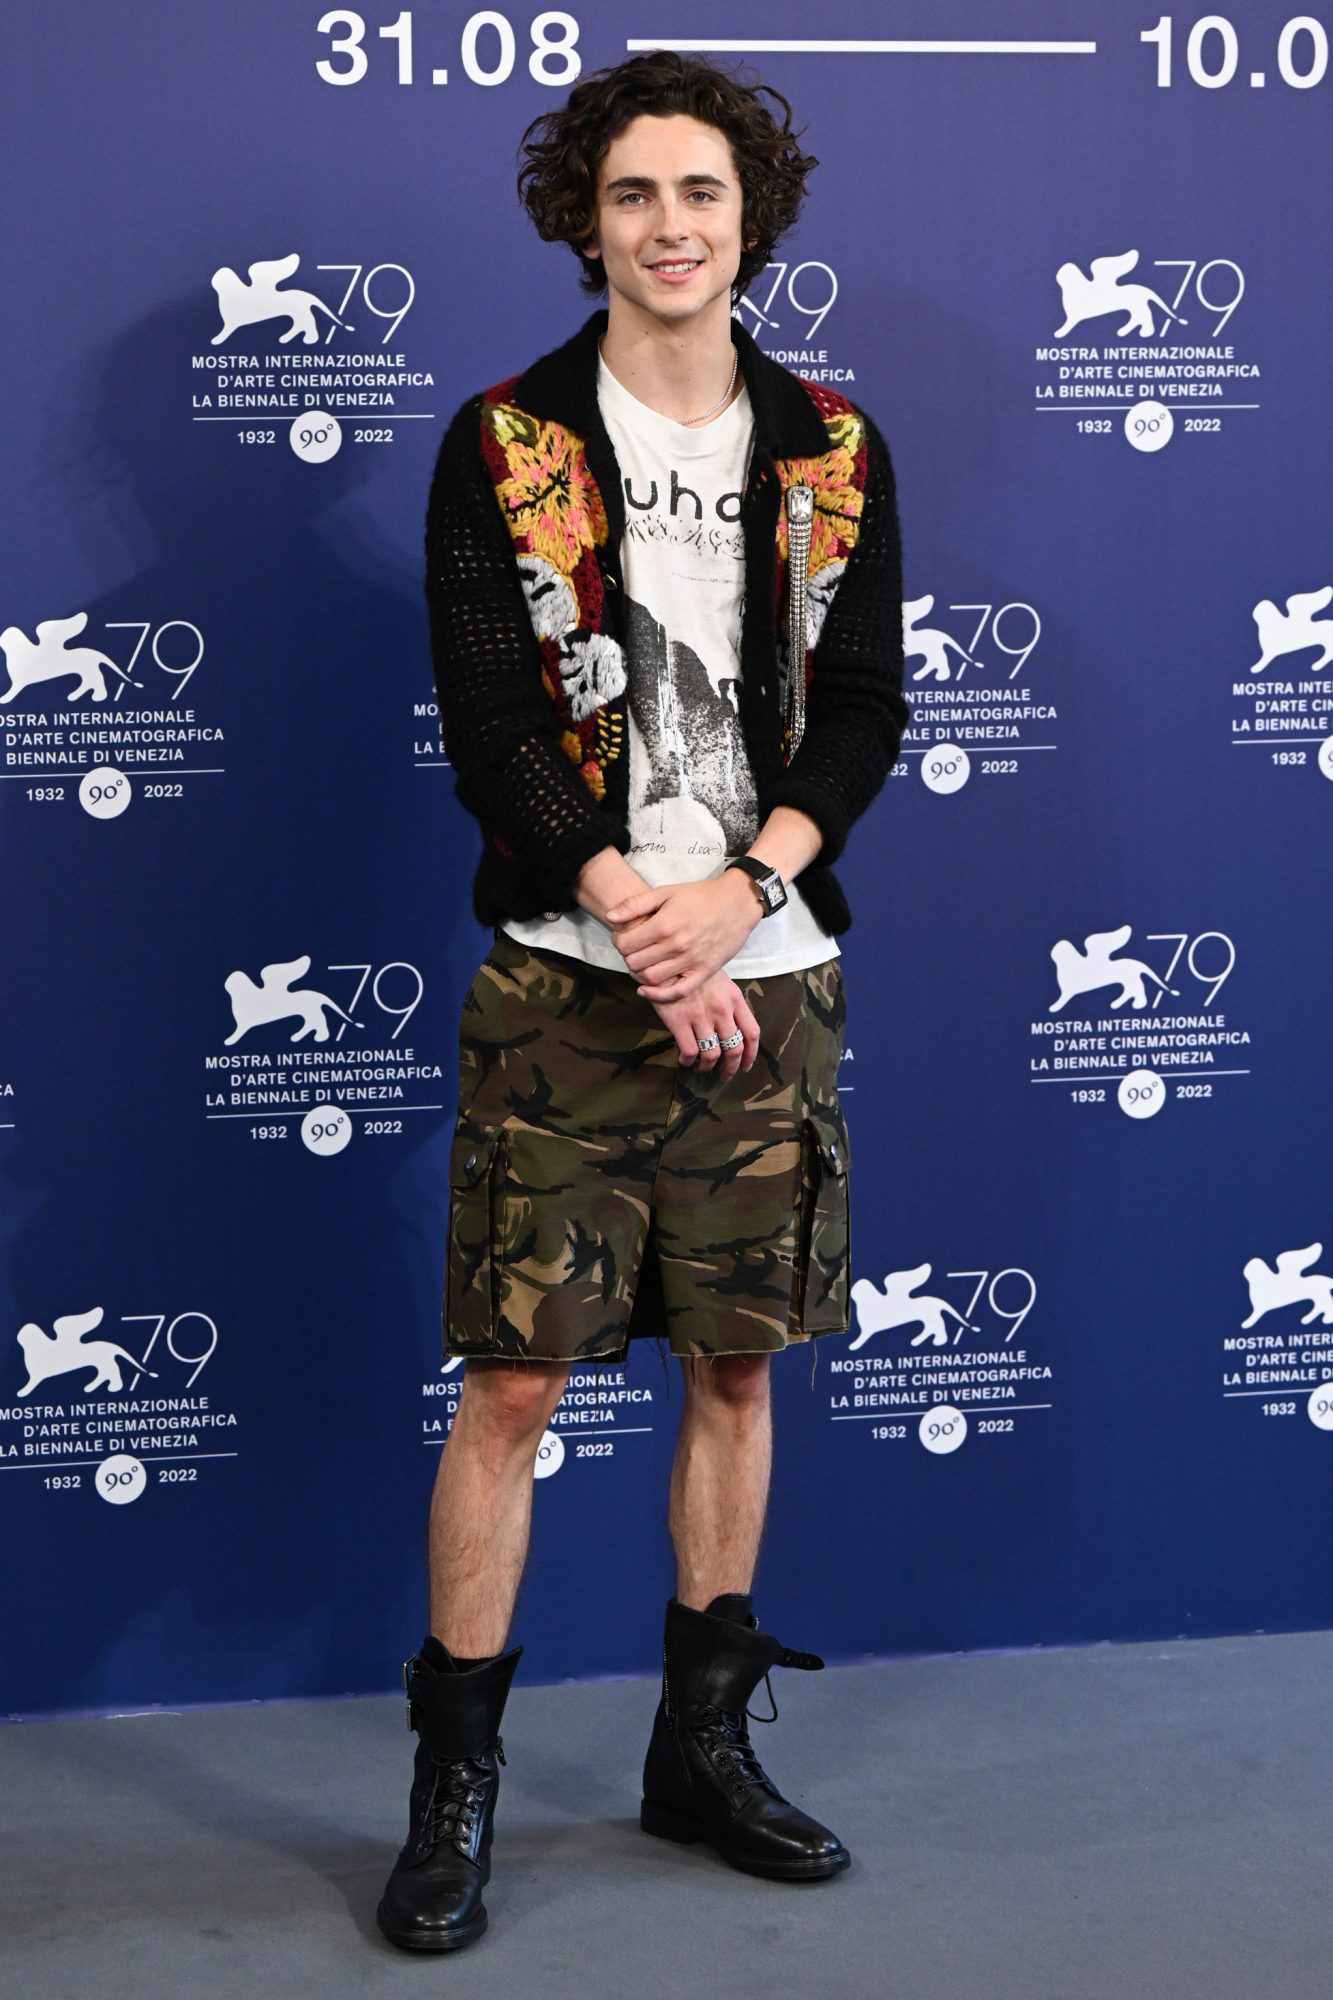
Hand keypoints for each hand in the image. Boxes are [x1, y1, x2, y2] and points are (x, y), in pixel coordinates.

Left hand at [606, 874, 760, 1001]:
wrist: (738, 902)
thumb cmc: (701, 895)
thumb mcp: (667, 892)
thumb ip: (636, 904)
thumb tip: (610, 917)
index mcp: (664, 924)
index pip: (625, 944)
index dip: (618, 941)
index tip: (623, 937)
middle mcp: (676, 945)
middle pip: (635, 963)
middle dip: (627, 957)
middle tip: (633, 950)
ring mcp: (691, 961)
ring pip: (651, 979)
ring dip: (639, 974)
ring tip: (642, 963)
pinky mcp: (704, 972)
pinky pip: (677, 992)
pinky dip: (658, 995)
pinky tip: (647, 989)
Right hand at [654, 973, 759, 1082]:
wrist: (665, 961)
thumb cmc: (692, 970)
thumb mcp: (719, 980)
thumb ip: (728, 1002)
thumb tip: (732, 1028)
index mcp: (734, 998)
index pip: (752, 1032)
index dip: (751, 1054)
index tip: (747, 1065)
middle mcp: (721, 1010)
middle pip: (734, 1049)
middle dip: (731, 1068)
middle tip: (725, 1075)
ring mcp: (701, 1016)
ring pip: (712, 1055)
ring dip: (707, 1067)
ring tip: (701, 1068)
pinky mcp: (679, 1021)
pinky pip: (690, 1052)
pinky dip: (688, 1061)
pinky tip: (685, 1060)